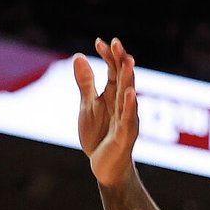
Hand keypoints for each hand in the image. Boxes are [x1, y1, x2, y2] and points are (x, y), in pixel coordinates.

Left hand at [73, 38, 138, 187]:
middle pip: (123, 78)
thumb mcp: (88, 105)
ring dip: (128, 78)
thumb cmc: (99, 135)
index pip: (113, 71)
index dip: (108, 56)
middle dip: (120, 61)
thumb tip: (79, 57)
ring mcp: (126, 119)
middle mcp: (123, 104)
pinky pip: (128, 119)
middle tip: (116, 43)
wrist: (105, 167)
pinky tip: (130, 94)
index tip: (99, 42)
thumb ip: (86, 82)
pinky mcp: (124, 135)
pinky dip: (129, 107)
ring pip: (128, 95)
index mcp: (113, 96)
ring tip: (128, 60)